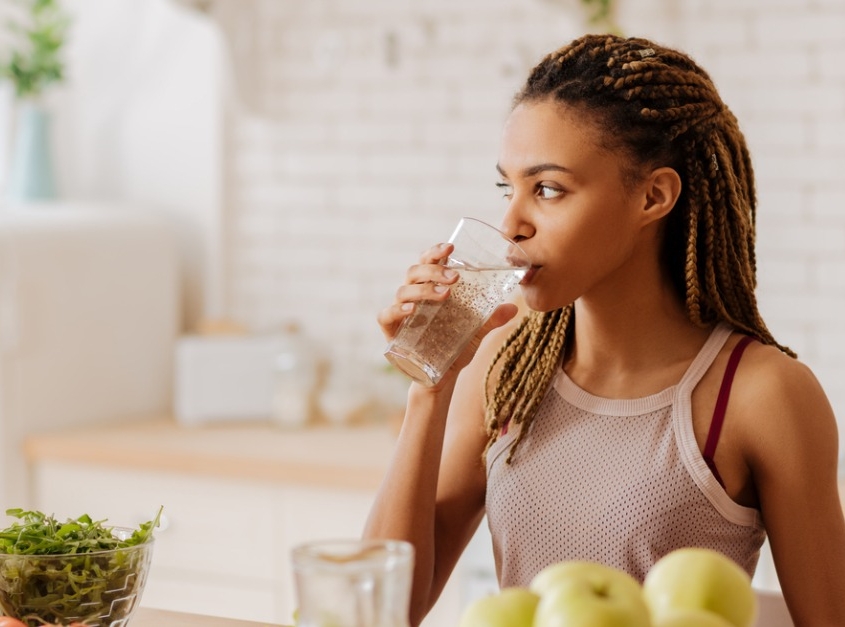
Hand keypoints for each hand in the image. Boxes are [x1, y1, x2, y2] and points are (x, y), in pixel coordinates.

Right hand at [377, 242, 518, 385]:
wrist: (440, 380)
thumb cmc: (453, 349)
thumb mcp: (475, 334)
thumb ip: (491, 320)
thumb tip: (513, 308)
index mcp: (430, 290)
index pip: (428, 262)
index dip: (435, 252)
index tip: (451, 248)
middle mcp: (413, 297)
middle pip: (414, 271)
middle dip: (433, 270)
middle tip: (454, 277)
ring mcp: (400, 314)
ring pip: (403, 290)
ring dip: (423, 289)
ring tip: (445, 295)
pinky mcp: (391, 332)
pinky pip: (386, 315)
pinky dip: (397, 310)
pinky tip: (412, 310)